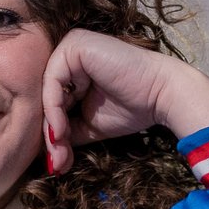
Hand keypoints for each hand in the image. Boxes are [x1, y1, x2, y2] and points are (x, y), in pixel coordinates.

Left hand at [40, 29, 208, 174]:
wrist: (163, 95)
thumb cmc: (132, 108)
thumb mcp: (89, 124)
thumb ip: (66, 131)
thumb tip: (48, 158)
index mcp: (72, 67)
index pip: (50, 101)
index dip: (51, 133)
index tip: (58, 163)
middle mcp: (68, 52)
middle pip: (45, 97)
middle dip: (50, 134)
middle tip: (57, 163)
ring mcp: (70, 45)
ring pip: (46, 92)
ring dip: (51, 126)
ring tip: (60, 150)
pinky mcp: (74, 45)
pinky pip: (52, 82)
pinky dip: (54, 110)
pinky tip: (61, 131)